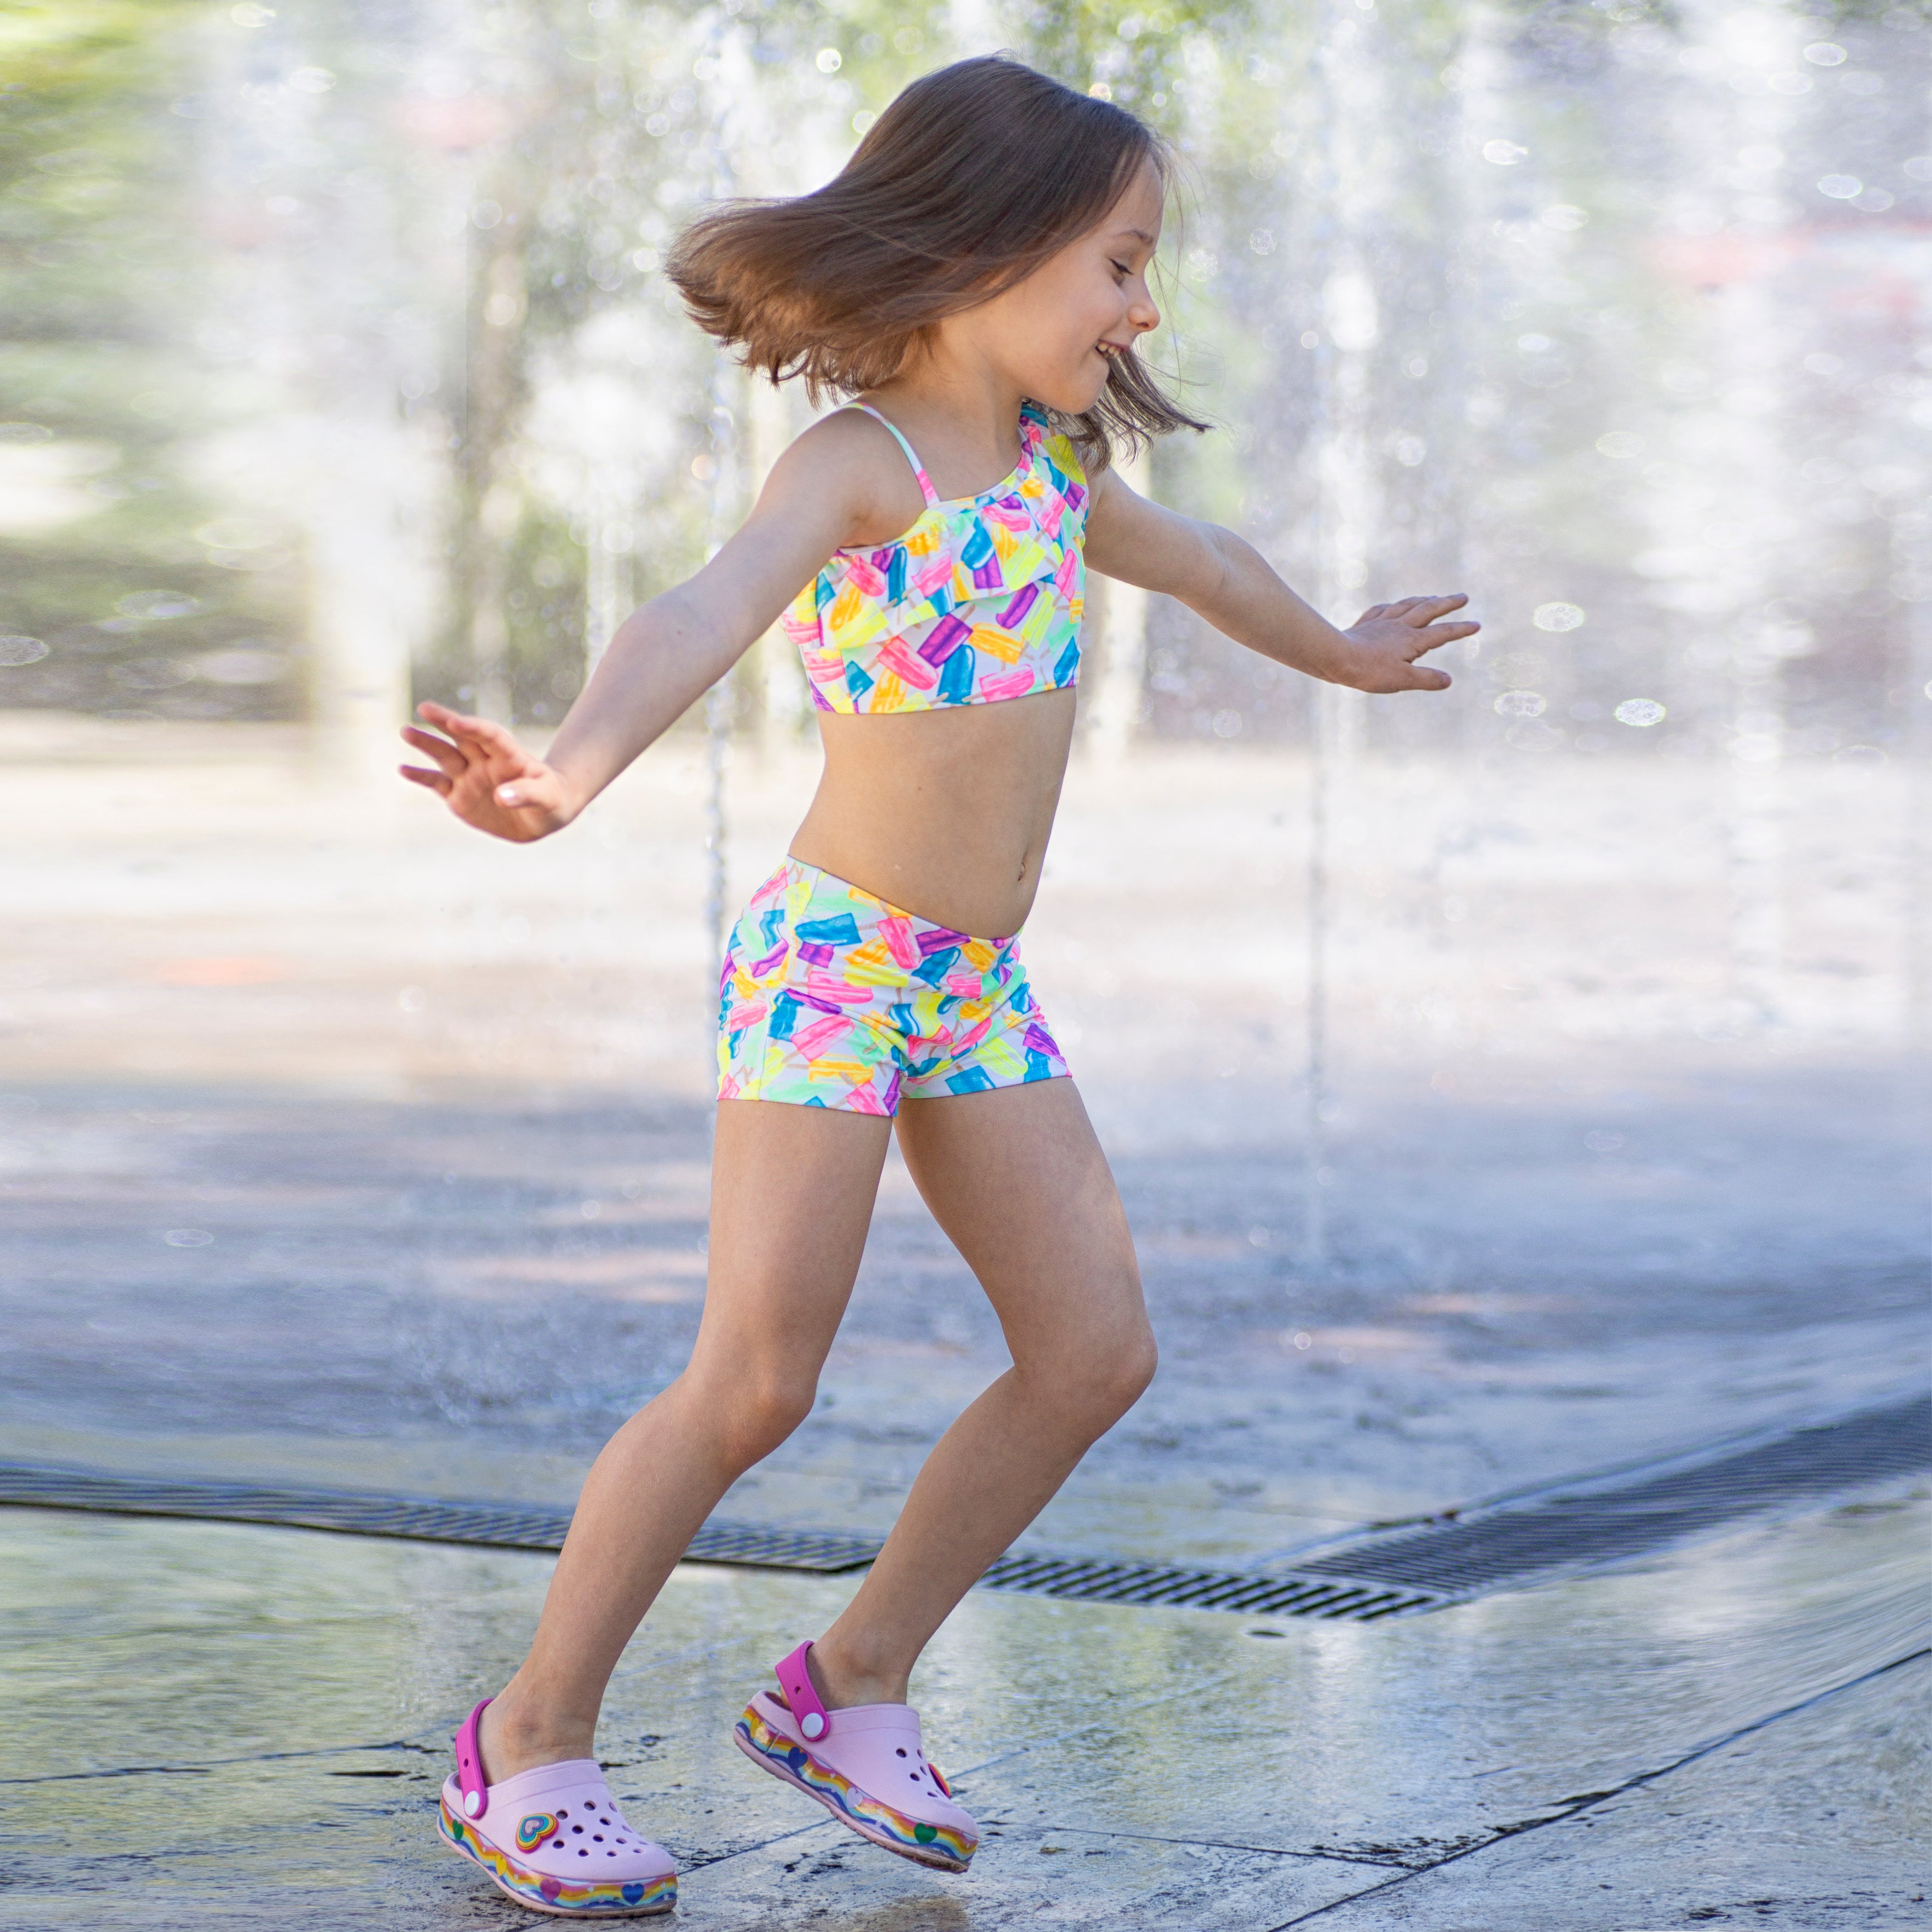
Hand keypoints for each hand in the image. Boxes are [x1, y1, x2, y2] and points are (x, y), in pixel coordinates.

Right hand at [398, 702, 578, 842]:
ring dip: (426, 743)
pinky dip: (420, 777)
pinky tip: (402, 769)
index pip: (490, 736)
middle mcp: (485, 761)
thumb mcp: (546, 798)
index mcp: (509, 755)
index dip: (473, 728)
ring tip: (406, 731)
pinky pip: (436, 783)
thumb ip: (526, 794)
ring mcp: (469, 776)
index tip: (456, 721)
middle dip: (444, 722)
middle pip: (461, 736)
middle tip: (424, 707)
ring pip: (444, 756)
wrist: (542, 814)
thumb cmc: (550, 799)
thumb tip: (502, 797)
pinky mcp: (458, 795)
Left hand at [1335, 593, 1476, 692]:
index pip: (1443, 633)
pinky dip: (1391, 606)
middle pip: (1428, 610)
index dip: (1461, 629)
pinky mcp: (1364, 625)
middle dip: (1448, 603)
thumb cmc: (1369, 671)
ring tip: (1433, 597)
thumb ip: (1427, 679)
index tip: (1477, 624)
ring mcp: (1381, 623)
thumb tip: (1449, 680)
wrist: (1335, 657)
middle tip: (1463, 596)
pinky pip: (1381, 610)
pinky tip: (1391, 606)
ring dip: (1423, 600)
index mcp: (1412, 640)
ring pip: (1406, 605)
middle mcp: (1399, 626)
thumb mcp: (1402, 680)